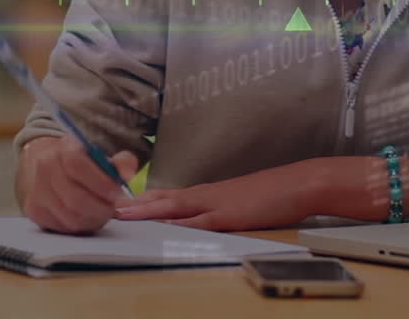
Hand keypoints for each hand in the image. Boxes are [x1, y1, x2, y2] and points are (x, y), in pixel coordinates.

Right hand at [17, 135, 139, 234]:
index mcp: (64, 148)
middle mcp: (45, 168)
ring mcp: (37, 191)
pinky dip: (80, 226)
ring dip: (92, 219)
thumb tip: (128, 173)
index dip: (100, 182)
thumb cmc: (81, 162)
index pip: (77, 165)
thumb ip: (120, 162)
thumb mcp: (100, 156)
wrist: (45, 164)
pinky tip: (87, 217)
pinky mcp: (34, 210)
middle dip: (101, 208)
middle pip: (74, 198)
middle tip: (113, 207)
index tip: (117, 192)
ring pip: (70, 217)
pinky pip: (62, 227)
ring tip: (102, 212)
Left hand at [114, 159, 322, 230]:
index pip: (168, 195)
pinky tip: (166, 227)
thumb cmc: (272, 193)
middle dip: (136, 204)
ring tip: (124, 213)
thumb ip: (218, 208)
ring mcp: (217, 204)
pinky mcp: (230, 215)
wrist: (299, 183)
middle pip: (164, 199)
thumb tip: (200, 217)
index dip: (143, 199)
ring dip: (149, 210)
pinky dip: (181, 224)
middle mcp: (207, 195)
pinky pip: (201, 221)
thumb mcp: (239, 201)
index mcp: (207, 193)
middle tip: (109, 206)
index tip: (121, 202)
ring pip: (175, 207)